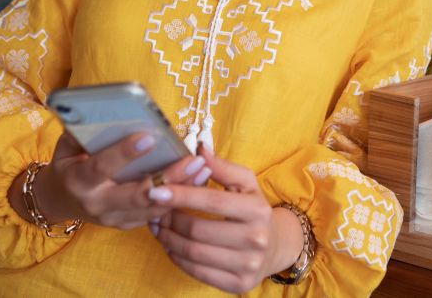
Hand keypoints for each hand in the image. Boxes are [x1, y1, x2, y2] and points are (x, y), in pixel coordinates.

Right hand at [11, 132, 208, 230]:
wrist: (60, 201)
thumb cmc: (68, 164)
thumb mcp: (66, 146)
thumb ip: (83, 131)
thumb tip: (107, 110)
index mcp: (78, 181)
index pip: (102, 167)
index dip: (124, 153)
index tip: (150, 136)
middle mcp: (97, 204)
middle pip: (137, 194)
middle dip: (167, 178)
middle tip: (193, 160)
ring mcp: (113, 218)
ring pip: (152, 207)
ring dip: (181, 189)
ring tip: (202, 168)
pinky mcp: (126, 224)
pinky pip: (155, 214)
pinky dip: (177, 198)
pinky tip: (197, 182)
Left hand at [150, 148, 303, 292]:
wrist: (277, 246)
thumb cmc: (254, 210)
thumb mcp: (245, 184)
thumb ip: (222, 166)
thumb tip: (199, 148)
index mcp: (257, 209)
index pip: (213, 201)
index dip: (182, 195)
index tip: (156, 190)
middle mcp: (256, 239)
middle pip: (198, 230)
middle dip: (170, 220)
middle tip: (154, 210)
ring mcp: (248, 264)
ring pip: (194, 253)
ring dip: (168, 239)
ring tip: (158, 227)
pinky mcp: (239, 284)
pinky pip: (196, 272)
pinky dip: (177, 258)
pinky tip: (171, 245)